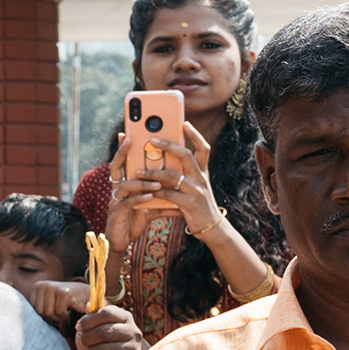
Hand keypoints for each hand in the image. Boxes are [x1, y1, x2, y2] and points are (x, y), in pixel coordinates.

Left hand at [28, 280, 92, 325]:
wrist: (87, 295)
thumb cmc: (66, 303)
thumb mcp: (47, 303)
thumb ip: (35, 308)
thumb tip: (17, 320)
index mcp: (36, 287)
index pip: (32, 310)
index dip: (44, 315)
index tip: (53, 310)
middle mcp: (42, 285)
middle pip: (39, 313)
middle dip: (51, 317)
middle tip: (60, 311)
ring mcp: (53, 287)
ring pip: (48, 313)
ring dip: (59, 316)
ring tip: (65, 309)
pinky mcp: (63, 292)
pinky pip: (59, 312)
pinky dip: (66, 314)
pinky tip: (71, 306)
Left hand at [76, 305, 149, 349]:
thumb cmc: (108, 342)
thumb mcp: (100, 326)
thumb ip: (94, 316)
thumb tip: (88, 306)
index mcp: (125, 317)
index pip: (106, 312)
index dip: (89, 320)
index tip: (79, 327)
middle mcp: (133, 331)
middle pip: (103, 332)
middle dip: (87, 338)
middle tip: (84, 342)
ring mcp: (134, 349)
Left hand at [109, 125, 225, 254]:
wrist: (210, 227)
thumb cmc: (197, 204)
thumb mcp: (194, 186)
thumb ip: (184, 174)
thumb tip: (165, 161)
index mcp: (202, 171)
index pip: (203, 148)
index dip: (195, 135)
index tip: (184, 122)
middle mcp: (201, 178)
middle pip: (186, 156)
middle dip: (168, 146)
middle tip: (152, 139)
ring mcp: (196, 190)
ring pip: (173, 176)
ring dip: (153, 172)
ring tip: (137, 170)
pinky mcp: (189, 204)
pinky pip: (169, 195)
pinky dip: (155, 192)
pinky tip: (143, 190)